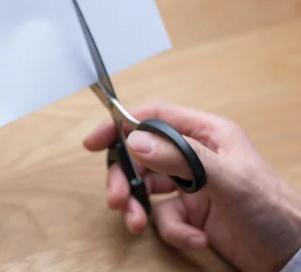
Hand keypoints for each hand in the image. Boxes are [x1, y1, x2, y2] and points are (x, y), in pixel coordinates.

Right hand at [83, 101, 300, 271]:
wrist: (293, 256)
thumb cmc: (273, 209)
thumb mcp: (228, 179)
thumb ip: (180, 157)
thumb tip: (134, 141)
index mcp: (205, 135)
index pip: (154, 119)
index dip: (122, 125)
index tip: (95, 141)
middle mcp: (194, 156)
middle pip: (142, 157)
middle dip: (125, 179)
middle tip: (115, 199)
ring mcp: (191, 186)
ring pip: (147, 189)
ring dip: (140, 208)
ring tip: (139, 225)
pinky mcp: (192, 213)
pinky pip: (165, 217)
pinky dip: (173, 231)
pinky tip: (197, 239)